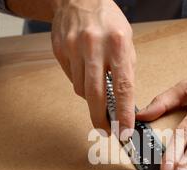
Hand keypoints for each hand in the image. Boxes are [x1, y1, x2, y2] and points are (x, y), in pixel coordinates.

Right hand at [51, 0, 135, 137]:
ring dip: (90, 97)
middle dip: (100, 118)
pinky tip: (84, 70)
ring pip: (81, 89)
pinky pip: (70, 78)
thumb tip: (124, 102)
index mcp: (118, 44)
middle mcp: (94, 47)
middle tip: (105, 131)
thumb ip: (126, 70)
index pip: (123, 87)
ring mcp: (74, 48)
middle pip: (95, 94)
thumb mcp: (127, 41)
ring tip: (97, 88)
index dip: (124, 113)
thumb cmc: (108, 21)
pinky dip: (79, 81)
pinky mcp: (59, 50)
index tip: (124, 131)